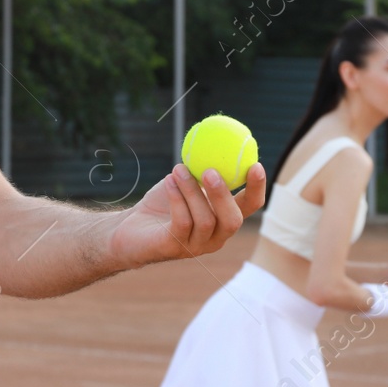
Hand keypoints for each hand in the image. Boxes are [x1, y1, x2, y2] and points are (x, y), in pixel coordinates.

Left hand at [108, 162, 266, 266]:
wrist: (131, 227)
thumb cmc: (164, 200)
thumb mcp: (187, 181)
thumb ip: (204, 168)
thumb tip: (217, 138)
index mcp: (224, 218)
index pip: (250, 207)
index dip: (256, 188)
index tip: (255, 165)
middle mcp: (216, 236)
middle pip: (232, 220)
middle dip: (223, 195)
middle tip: (210, 171)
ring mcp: (196, 246)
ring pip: (205, 220)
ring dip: (191, 190)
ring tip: (178, 169)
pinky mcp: (174, 247)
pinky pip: (182, 222)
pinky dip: (177, 199)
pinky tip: (169, 181)